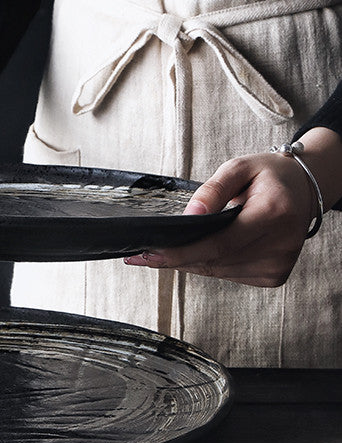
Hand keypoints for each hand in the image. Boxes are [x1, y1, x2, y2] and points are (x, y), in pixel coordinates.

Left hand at [123, 127, 341, 286]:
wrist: (304, 190)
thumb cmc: (269, 176)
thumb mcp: (238, 167)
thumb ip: (212, 189)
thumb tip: (190, 214)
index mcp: (274, 214)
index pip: (219, 244)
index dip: (181, 253)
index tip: (149, 254)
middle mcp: (280, 244)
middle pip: (215, 261)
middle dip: (174, 259)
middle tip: (139, 255)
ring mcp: (278, 264)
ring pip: (218, 271)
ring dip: (189, 263)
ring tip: (162, 252)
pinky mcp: (274, 276)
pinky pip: (228, 274)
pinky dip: (208, 264)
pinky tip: (197, 252)